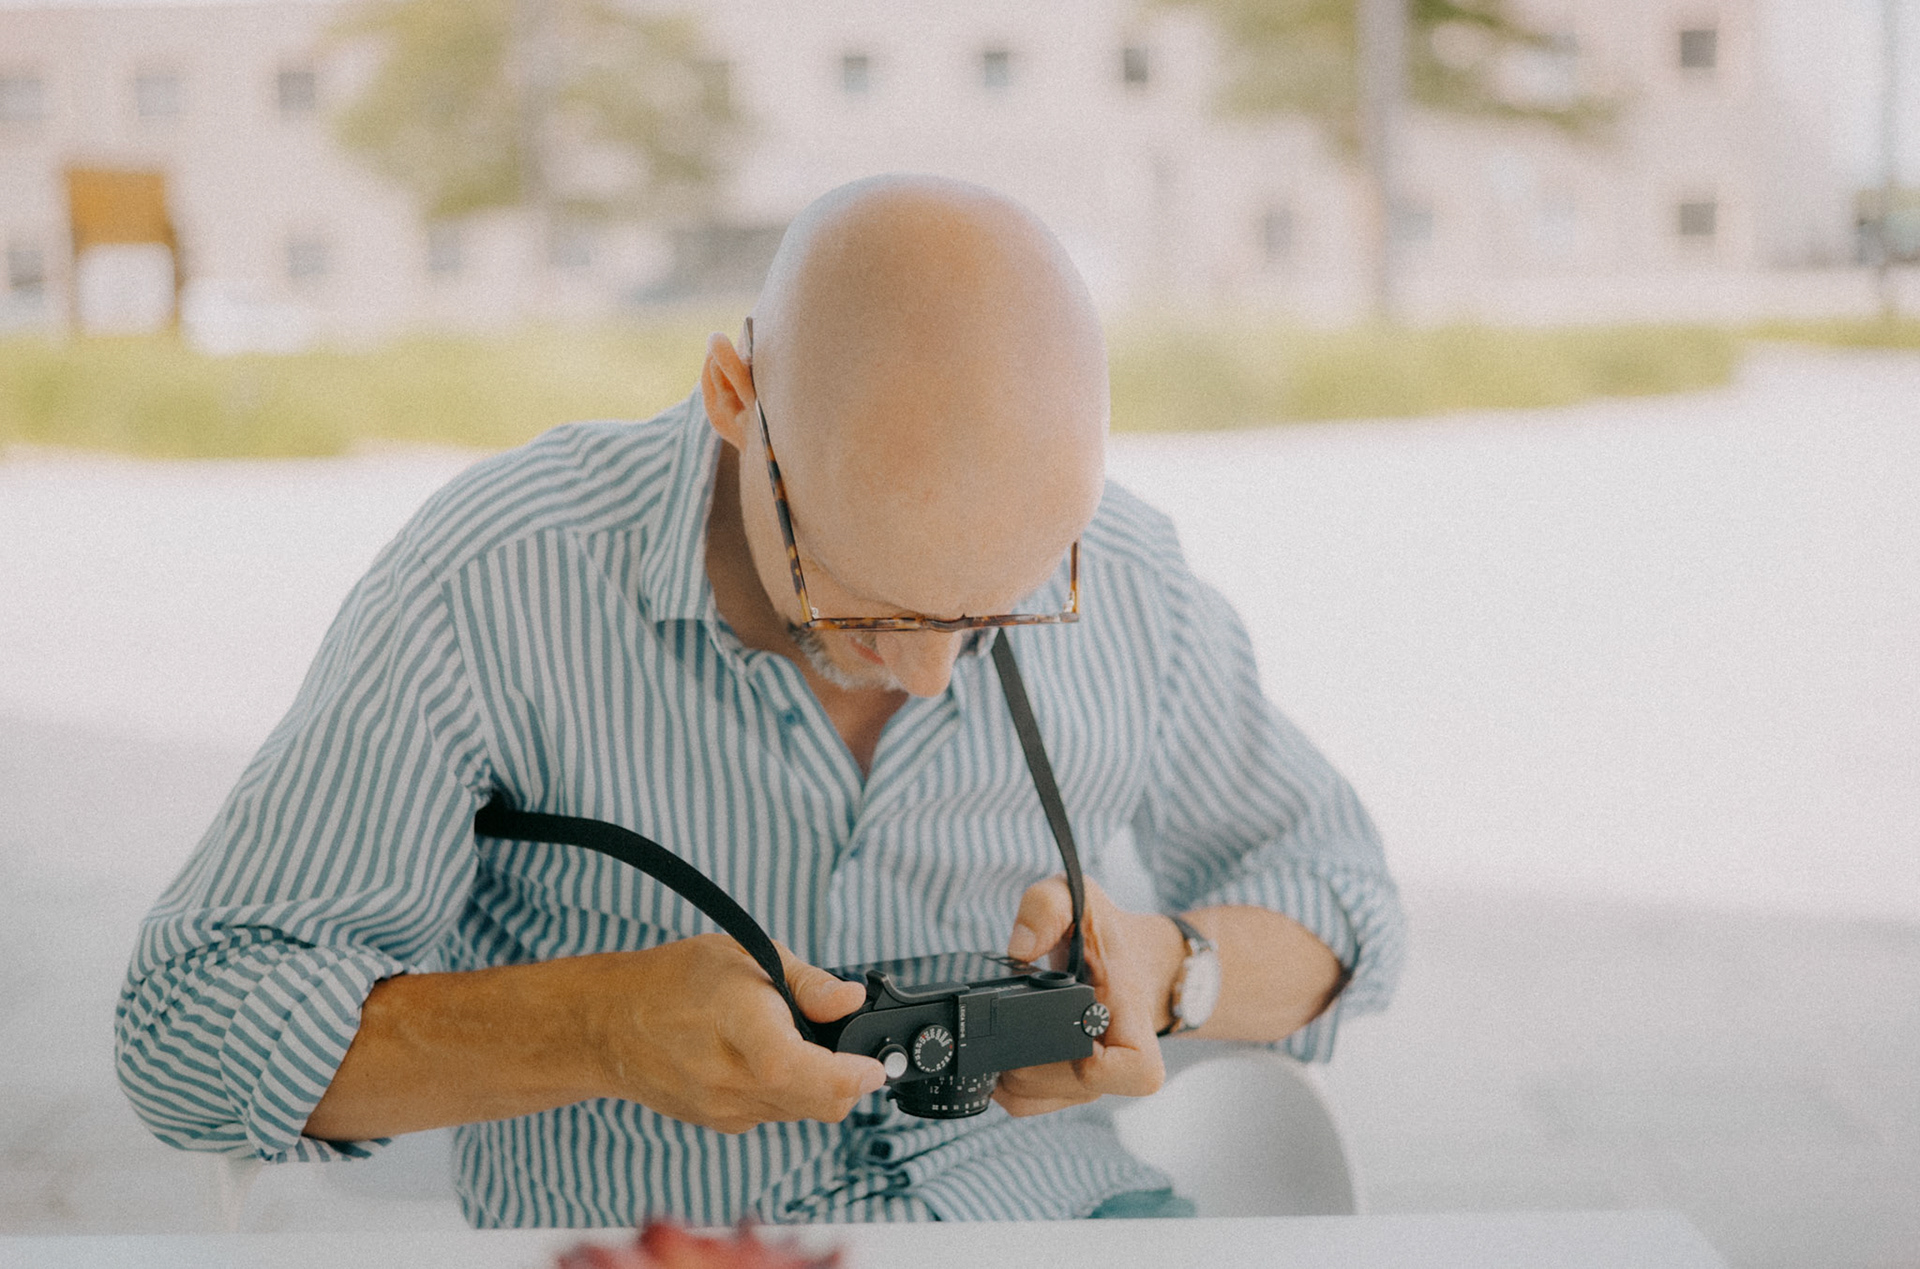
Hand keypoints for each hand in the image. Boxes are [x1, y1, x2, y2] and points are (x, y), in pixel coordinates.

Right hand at [587, 934, 885, 1133]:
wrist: (608, 1025)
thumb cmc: (676, 981)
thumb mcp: (746, 955)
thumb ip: (807, 983)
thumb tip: (851, 1001)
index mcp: (741, 1027)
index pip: (805, 1072)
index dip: (853, 1075)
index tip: (874, 1065)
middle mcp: (732, 1079)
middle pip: (818, 1104)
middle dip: (849, 1083)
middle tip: (851, 1051)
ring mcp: (723, 1109)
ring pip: (800, 1112)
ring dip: (816, 1087)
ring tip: (797, 1043)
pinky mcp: (718, 1124)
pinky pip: (772, 1115)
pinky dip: (786, 1093)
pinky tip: (765, 1061)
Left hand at [992, 875, 1176, 1115]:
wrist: (1132, 963)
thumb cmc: (1108, 936)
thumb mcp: (1082, 899)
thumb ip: (1046, 907)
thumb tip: (1018, 947)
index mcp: (1132, 1024)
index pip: (1129, 1072)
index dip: (1095, 1066)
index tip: (1069, 1030)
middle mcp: (1115, 1063)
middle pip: (1060, 1087)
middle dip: (1025, 1055)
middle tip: (1006, 1019)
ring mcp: (1090, 1083)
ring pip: (1037, 1100)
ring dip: (1009, 1068)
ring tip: (1004, 1029)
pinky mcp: (1067, 1090)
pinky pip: (1026, 1103)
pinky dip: (1003, 1080)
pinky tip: (1000, 1046)